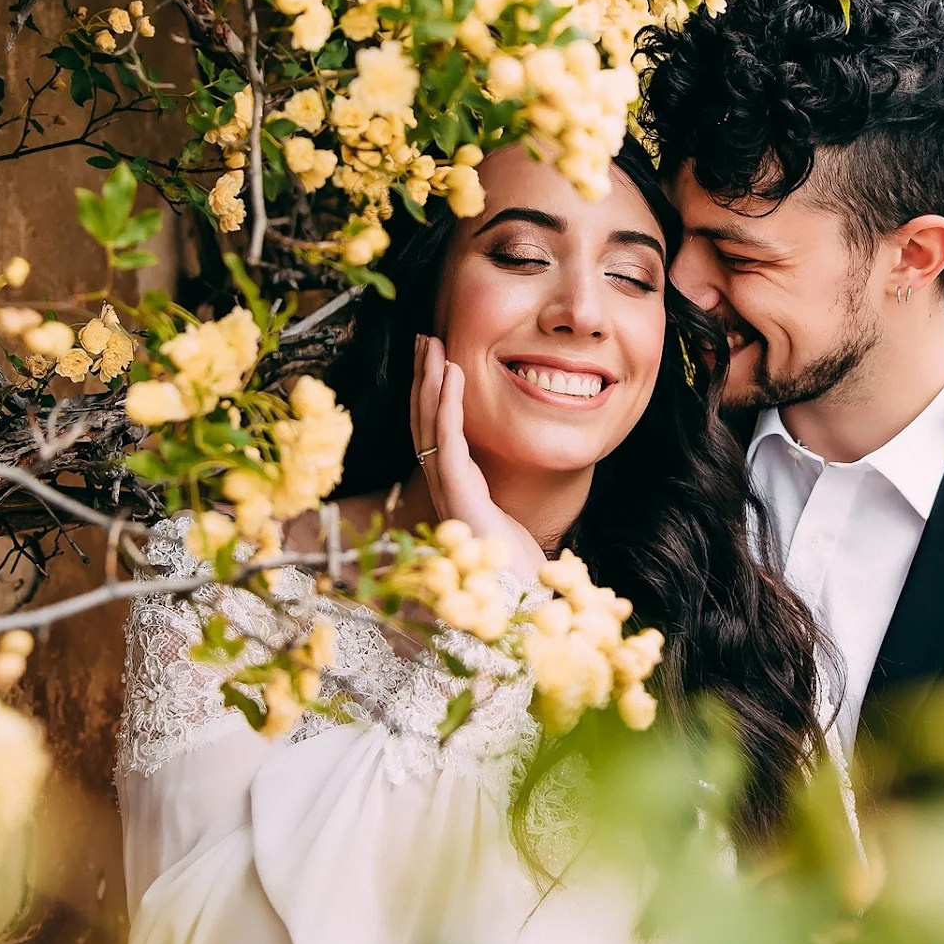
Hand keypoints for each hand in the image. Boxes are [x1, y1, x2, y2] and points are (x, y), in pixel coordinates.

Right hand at [410, 335, 545, 575]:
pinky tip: (451, 375)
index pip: (434, 433)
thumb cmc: (515, 572)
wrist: (520, 604)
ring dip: (431, 382)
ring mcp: (447, 492)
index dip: (430, 395)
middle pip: (425, 423)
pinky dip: (447, 406)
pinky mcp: (459, 496)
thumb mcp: (504, 527)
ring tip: (432, 346)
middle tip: (423, 339)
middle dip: (423, 378)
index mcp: (453, 490)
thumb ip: (499, 505)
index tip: (433, 360)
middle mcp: (443, 488)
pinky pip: (448, 442)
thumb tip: (506, 489)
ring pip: (430, 426)